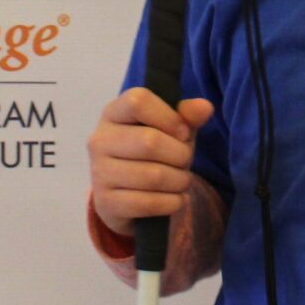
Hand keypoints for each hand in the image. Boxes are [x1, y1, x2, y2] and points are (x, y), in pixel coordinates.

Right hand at [86, 87, 214, 238]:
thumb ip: (187, 115)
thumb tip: (205, 107)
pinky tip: (175, 199)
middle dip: (180, 155)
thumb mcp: (171, 129)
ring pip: (153, 176)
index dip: (169, 116)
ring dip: (180, 181)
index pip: (138, 101)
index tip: (183, 133)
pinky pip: (149, 203)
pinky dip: (172, 202)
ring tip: (181, 181)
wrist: (126, 196)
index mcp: (113, 113)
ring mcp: (99, 173)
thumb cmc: (151, 153)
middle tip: (185, 162)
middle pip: (150, 141)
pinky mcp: (106, 203)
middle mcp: (100, 140)